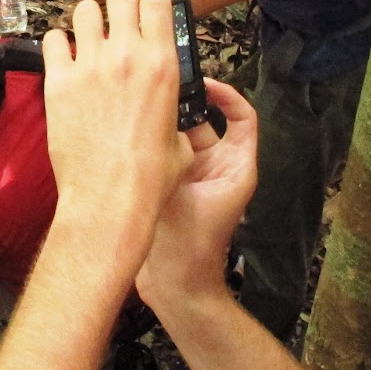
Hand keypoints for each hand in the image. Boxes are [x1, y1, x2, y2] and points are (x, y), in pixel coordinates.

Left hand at [40, 0, 194, 272]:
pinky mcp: (58, 81)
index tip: (148, 2)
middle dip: (119, 4)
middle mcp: (127, 55)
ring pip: (83, 11)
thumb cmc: (150, 176)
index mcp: (163, 64)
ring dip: (88, 22)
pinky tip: (64, 60)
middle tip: (117, 21)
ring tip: (89, 40)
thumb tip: (171, 109)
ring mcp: (89, 65)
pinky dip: (58, 45)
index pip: (156, 0)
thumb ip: (174, 109)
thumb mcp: (179, 137)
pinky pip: (52, 40)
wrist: (109, 199)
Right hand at [136, 78, 256, 303]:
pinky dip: (151, 142)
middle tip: (157, 87)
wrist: (176, 287)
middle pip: (205, 121)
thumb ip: (174, 157)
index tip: (202, 82)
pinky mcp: (170, 184)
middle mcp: (216, 167)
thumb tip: (159, 120)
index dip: (227, 95)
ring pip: (179, 135)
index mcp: (236, 167)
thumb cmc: (192, 246)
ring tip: (140, 106)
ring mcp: (192, 176)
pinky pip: (163, 152)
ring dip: (163, 123)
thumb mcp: (186, 193)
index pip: (242, 118)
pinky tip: (128, 131)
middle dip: (183, 103)